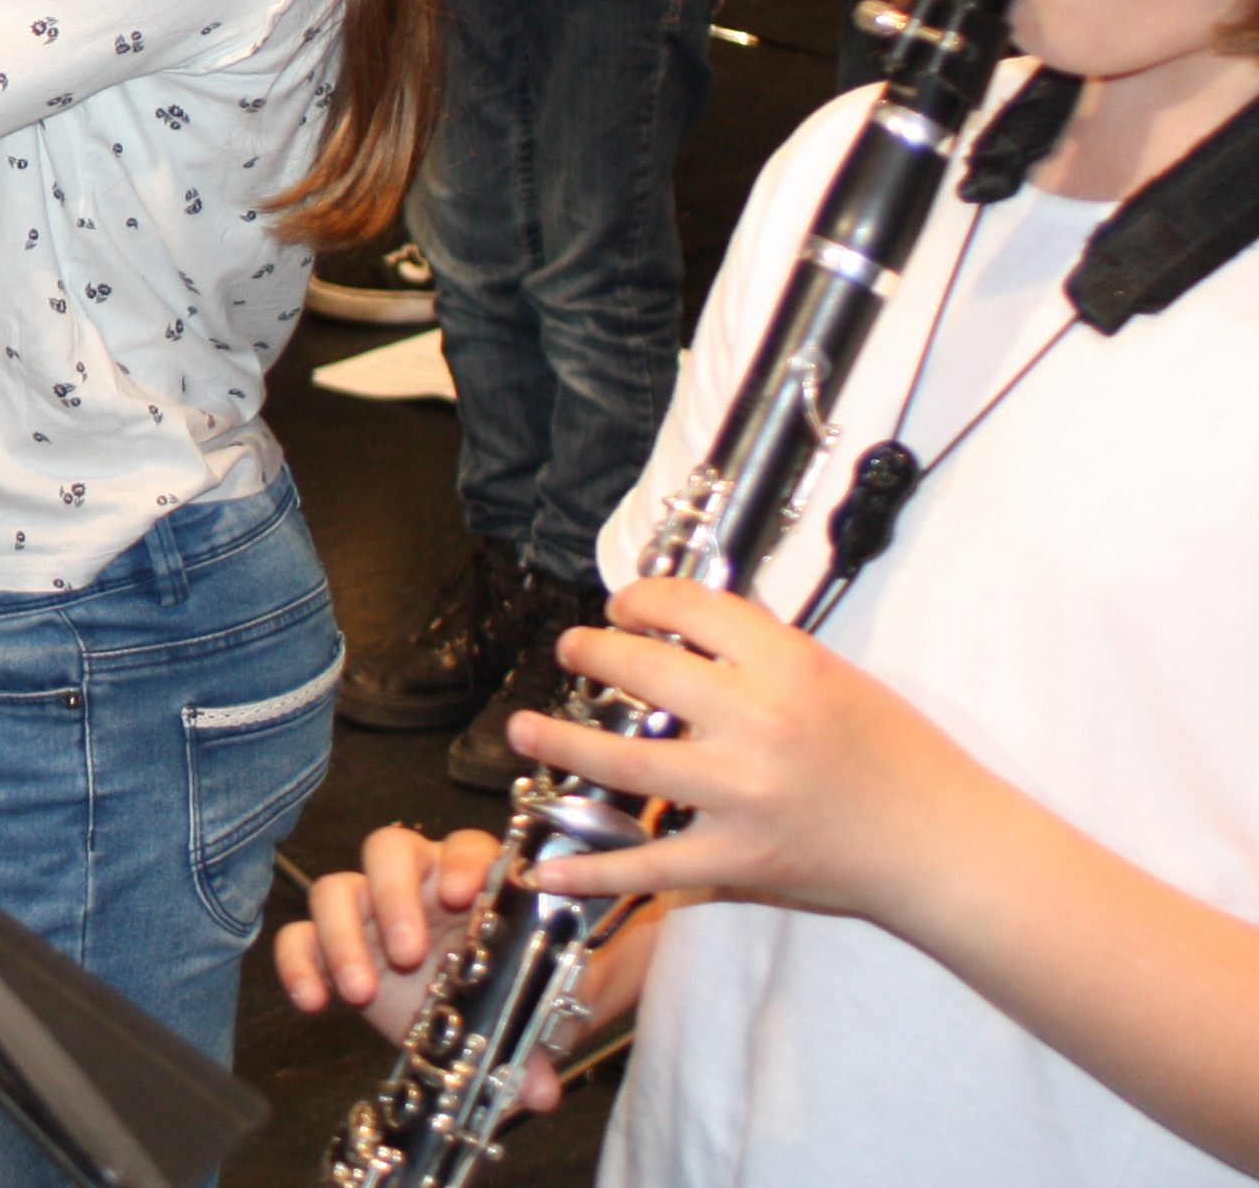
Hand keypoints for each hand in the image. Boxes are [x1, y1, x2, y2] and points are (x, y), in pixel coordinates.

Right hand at [274, 826, 567, 1116]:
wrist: (460, 1027)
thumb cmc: (499, 996)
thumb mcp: (531, 1017)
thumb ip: (536, 1043)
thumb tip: (541, 1092)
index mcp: (471, 885)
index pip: (464, 848)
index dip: (462, 864)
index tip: (463, 896)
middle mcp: (414, 885)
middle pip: (389, 849)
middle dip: (394, 895)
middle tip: (408, 952)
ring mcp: (366, 910)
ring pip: (335, 888)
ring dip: (343, 936)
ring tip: (360, 990)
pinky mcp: (329, 946)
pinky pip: (297, 936)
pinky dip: (298, 963)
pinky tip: (313, 1000)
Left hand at [508, 576, 983, 919]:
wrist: (945, 847)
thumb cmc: (900, 756)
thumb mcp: (836, 677)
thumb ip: (761, 655)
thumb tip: (680, 630)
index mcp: (789, 667)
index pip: (691, 609)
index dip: (642, 598)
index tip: (622, 604)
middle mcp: (759, 724)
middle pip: (643, 674)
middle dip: (590, 653)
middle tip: (568, 650)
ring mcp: (743, 795)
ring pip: (625, 763)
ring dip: (562, 744)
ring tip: (521, 730)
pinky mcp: (739, 859)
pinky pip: (649, 866)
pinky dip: (591, 868)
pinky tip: (545, 863)